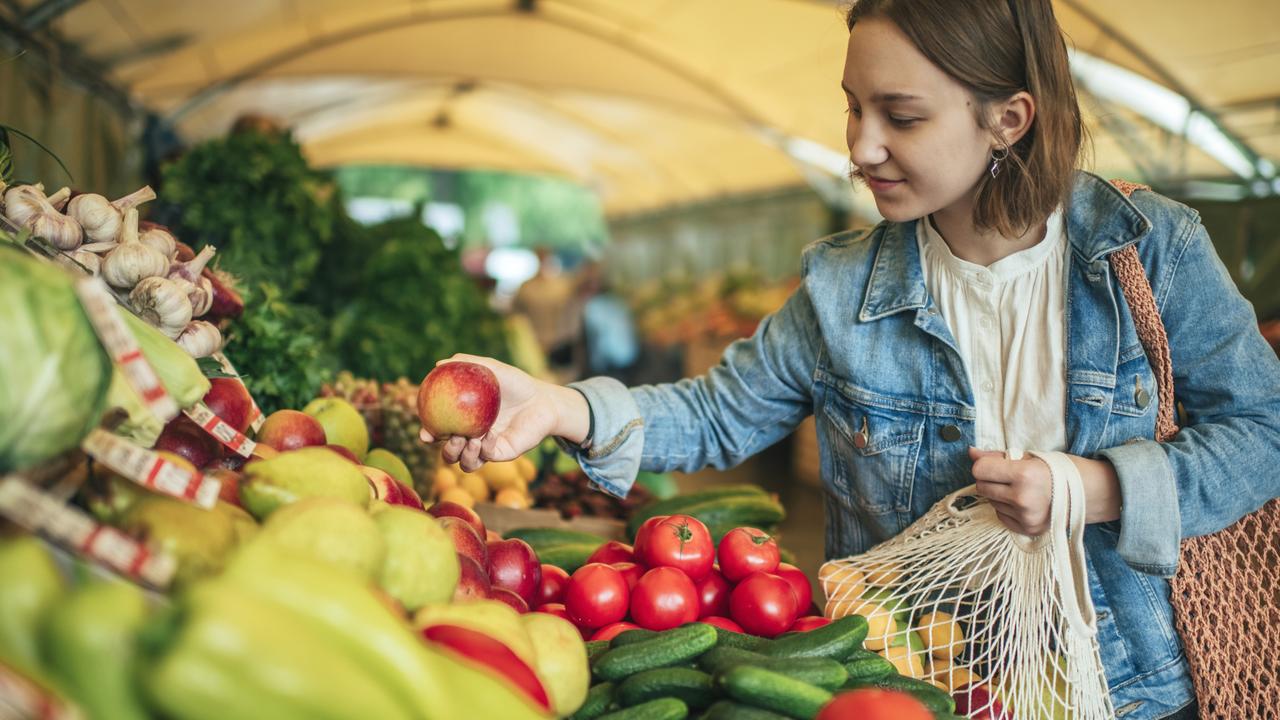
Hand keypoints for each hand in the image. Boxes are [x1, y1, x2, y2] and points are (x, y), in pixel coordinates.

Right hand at [418, 354, 588, 472]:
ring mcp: (488, 448)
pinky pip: (488, 457)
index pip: (441, 432)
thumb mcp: (491, 369)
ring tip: (470, 440)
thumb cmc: (516, 384)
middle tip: (452, 436)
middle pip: (449, 454)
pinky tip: (490, 435)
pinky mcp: (503, 453)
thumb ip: (466, 364)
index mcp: (466, 421)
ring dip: (462, 455)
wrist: (544, 399)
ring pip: (466, 464)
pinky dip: (486, 449)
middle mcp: (474, 438)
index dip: (429, 435)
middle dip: (446, 451)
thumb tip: (438, 364)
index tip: (425, 433)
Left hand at [970, 447, 1052, 535]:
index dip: (984, 466)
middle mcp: (1023, 498)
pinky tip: (1024, 503)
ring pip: (991, 502)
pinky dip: (1007, 509)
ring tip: (1021, 490)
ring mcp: (1025, 517)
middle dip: (989, 480)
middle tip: (1008, 477)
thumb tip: (971, 452)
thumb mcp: (1029, 457)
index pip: (980, 470)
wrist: (1086, 494)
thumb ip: (996, 456)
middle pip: (982, 487)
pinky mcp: (1027, 530)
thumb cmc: (1056, 470)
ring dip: (999, 495)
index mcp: (1024, 475)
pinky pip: (1000, 516)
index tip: (994, 465)